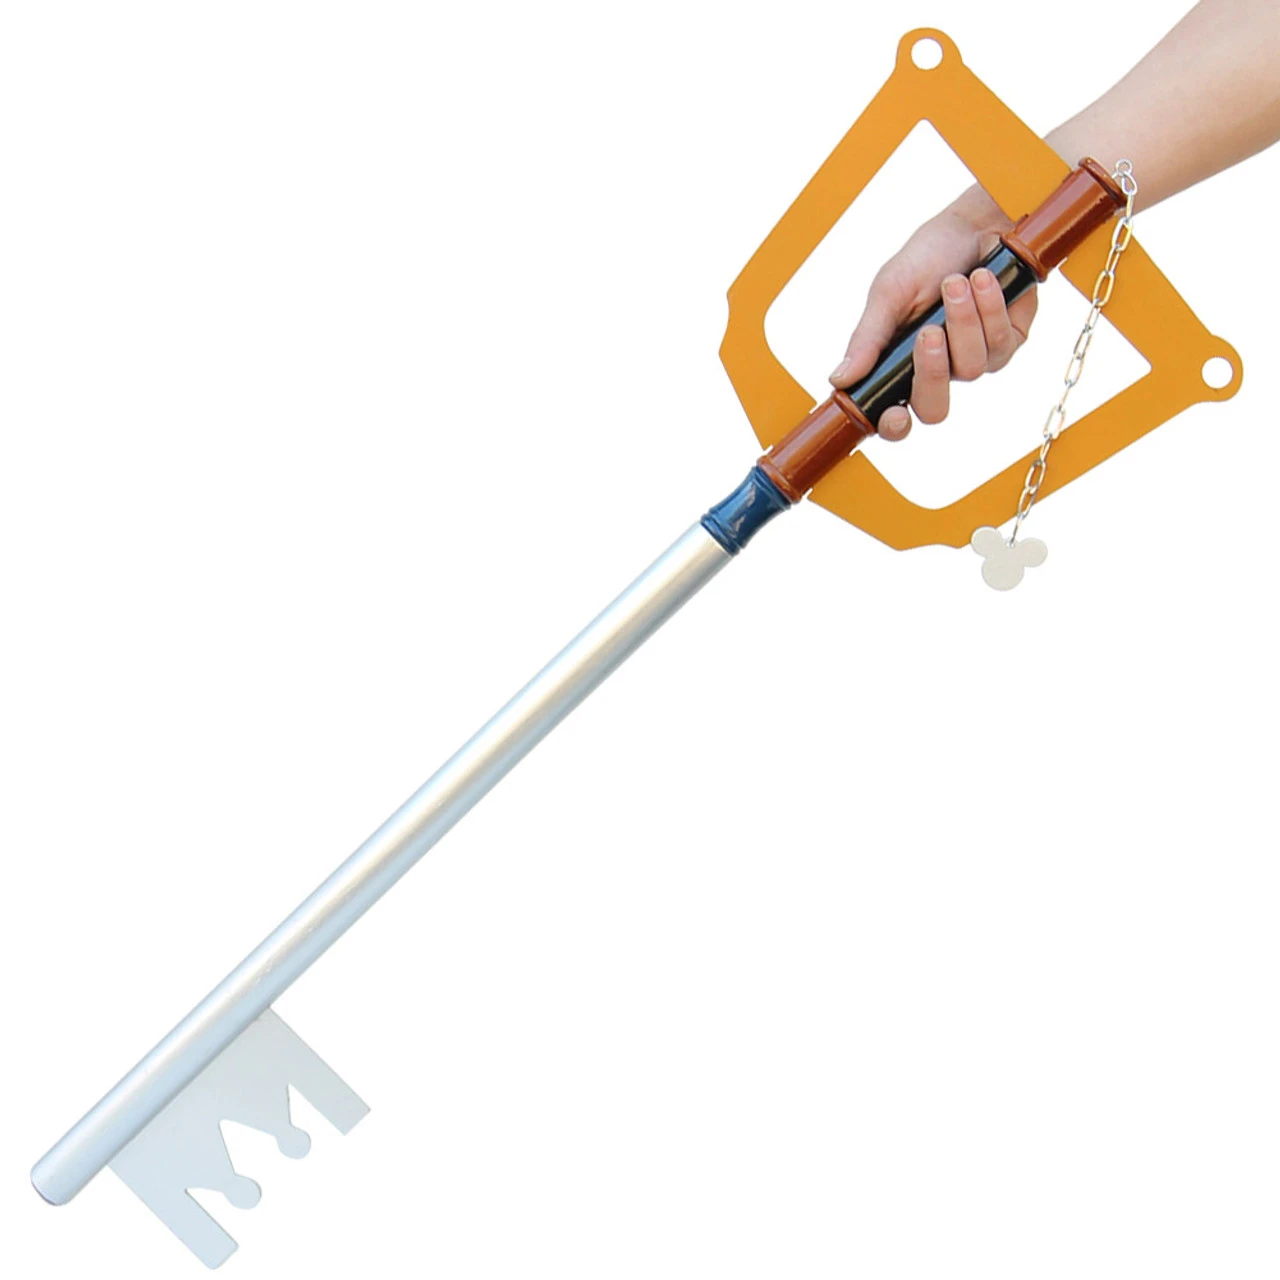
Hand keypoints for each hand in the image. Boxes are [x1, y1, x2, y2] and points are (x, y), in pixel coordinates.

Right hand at [828, 187, 1037, 440]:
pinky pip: (1001, 345)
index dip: (893, 427)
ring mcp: (976, 359)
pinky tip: (983, 279)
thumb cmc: (928, 255)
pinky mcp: (1010, 341)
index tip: (893, 414)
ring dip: (963, 321)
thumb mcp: (888, 294)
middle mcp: (939, 370)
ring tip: (956, 282)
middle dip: (932, 372)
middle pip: (935, 409)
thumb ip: (867, 339)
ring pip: (971, 370)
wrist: (978, 220)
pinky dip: (989, 308)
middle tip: (928, 333)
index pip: (895, 418)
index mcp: (901, 366)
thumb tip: (838, 380)